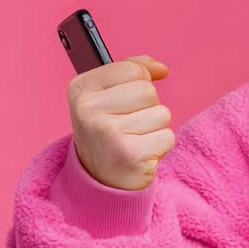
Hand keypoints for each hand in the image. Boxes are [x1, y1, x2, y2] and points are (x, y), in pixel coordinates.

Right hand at [67, 54, 174, 190]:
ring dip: (155, 127)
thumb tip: (161, 69)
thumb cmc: (109, 131)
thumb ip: (133, 71)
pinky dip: (160, 146)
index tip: (128, 98)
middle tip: (129, 125)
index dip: (141, 81)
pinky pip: (167, 136)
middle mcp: (88, 109)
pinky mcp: (129, 154)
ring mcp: (107, 132)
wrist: (100, 178)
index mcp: (81, 88)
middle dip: (148, 107)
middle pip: (148, 91)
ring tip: (134, 139)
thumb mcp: (108, 95)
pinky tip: (140, 154)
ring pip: (161, 113)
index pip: (132, 69)